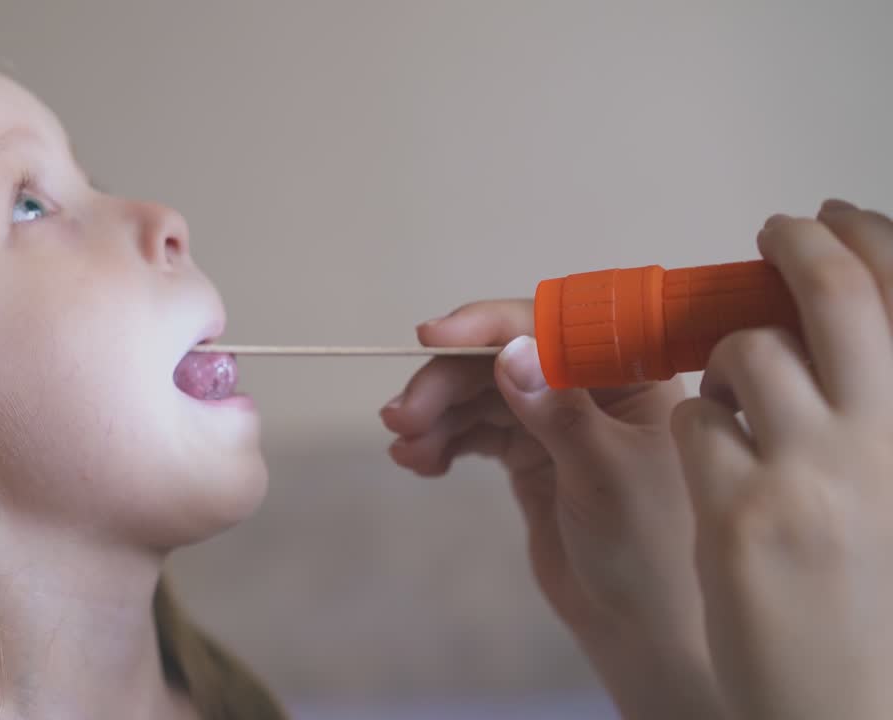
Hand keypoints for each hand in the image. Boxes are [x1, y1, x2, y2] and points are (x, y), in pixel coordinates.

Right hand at [381, 300, 721, 718]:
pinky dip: (445, 440)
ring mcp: (556, 421)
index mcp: (628, 375)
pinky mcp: (529, 455)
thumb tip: (508, 353)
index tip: (433, 336)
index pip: (553, 329)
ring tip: (404, 448)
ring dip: (437, 414)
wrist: (639, 626)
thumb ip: (557, 412)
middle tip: (400, 416)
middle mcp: (590, 387)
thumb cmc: (647, 547)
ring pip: (481, 395)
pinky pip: (477, 431)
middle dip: (448, 382)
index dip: (490, 325)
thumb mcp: (605, 474)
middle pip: (503, 360)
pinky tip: (420, 461)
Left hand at [671, 200, 892, 719]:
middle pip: (839, 294)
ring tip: (739, 402)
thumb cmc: (873, 589)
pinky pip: (698, 421)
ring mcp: (816, 473)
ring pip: (749, 354)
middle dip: (799, 245)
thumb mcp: (891, 479)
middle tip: (777, 229)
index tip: (833, 218)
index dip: (868, 238)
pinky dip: (698, 429)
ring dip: (730, 364)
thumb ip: (869, 404)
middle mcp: (890, 438)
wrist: (851, 700)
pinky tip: (719, 468)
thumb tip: (819, 321)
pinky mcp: (744, 510)